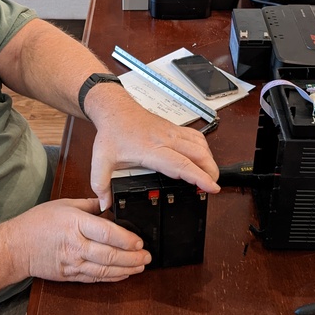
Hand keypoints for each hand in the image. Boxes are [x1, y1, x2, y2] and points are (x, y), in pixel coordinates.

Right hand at [7, 198, 150, 282]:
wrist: (15, 246)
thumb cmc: (37, 223)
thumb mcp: (63, 205)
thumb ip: (88, 205)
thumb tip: (107, 204)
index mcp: (75, 224)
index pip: (106, 233)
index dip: (126, 239)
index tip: (140, 241)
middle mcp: (75, 245)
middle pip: (109, 255)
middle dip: (132, 258)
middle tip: (147, 256)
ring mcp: (73, 263)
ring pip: (104, 270)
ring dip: (126, 270)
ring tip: (140, 267)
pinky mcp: (70, 275)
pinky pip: (95, 278)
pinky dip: (111, 278)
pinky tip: (123, 274)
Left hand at [89, 97, 220, 209]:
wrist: (115, 108)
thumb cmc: (111, 131)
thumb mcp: (100, 161)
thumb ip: (100, 185)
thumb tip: (105, 205)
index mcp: (150, 149)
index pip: (180, 164)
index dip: (198, 177)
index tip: (211, 187)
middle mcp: (165, 139)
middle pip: (198, 154)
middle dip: (211, 171)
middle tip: (213, 186)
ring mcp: (172, 132)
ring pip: (200, 144)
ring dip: (209, 160)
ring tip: (210, 176)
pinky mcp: (174, 128)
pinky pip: (196, 137)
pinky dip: (204, 149)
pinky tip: (202, 158)